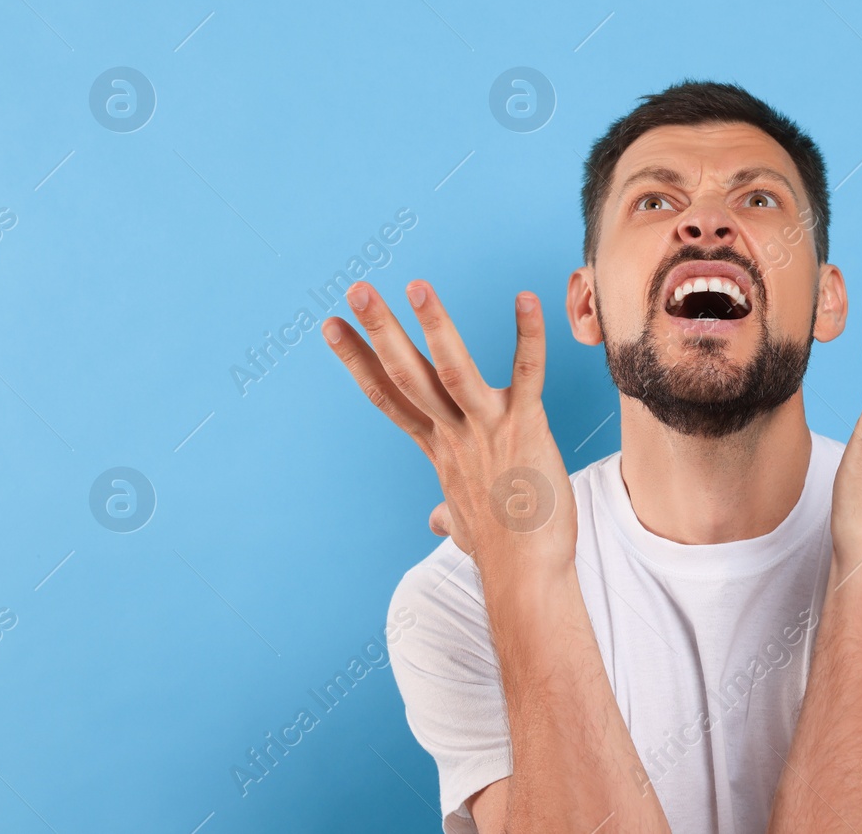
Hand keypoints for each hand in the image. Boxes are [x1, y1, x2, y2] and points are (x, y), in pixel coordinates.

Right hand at [323, 280, 575, 570]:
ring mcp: (487, 429)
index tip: (332, 326)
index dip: (357, 359)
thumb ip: (449, 514)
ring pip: (452, 368)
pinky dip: (529, 334)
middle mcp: (454, 434)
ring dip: (435, 325)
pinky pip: (527, 373)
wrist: (527, 577)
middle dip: (379, 330)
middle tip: (356, 288)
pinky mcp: (526, 427)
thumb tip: (438, 523)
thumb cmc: (504, 551)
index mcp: (439, 448)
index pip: (388, 396)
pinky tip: (527, 298)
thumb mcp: (466, 526)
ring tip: (417, 285)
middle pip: (406, 374)